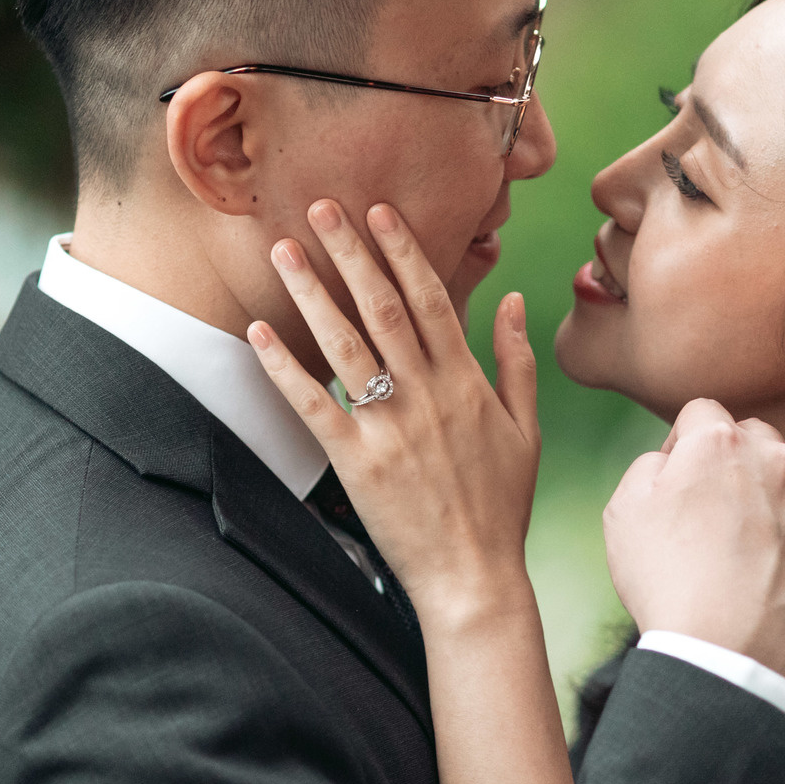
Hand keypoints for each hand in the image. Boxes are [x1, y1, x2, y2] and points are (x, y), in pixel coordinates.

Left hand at [248, 201, 540, 629]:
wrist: (474, 577)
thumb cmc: (500, 506)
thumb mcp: (526, 429)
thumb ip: (515, 360)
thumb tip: (511, 298)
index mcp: (466, 382)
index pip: (431, 299)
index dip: (402, 251)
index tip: (378, 211)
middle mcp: (427, 395)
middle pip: (382, 308)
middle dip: (349, 252)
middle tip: (319, 207)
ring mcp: (390, 427)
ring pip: (344, 344)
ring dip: (311, 293)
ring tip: (283, 251)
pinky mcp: (356, 463)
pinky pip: (313, 405)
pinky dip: (284, 368)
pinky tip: (258, 333)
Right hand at [603, 402, 784, 682]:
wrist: (724, 650)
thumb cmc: (667, 579)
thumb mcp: (623, 510)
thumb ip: (648, 465)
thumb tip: (671, 460)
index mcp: (718, 442)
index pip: (700, 412)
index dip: (680, 442)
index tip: (674, 479)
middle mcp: (774, 460)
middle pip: (750, 435)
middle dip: (728, 458)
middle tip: (705, 505)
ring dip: (765, 485)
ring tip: (738, 530)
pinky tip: (760, 561)